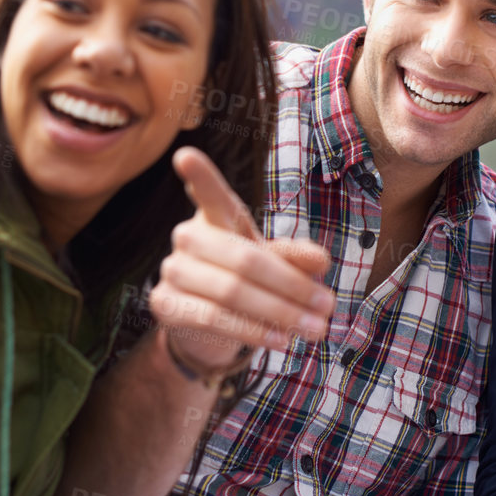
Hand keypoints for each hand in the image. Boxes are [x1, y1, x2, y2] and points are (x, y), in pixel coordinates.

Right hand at [150, 147, 333, 364]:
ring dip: (280, 313)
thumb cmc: (245, 279)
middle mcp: (188, 238)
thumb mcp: (274, 262)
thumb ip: (295, 257)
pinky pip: (215, 318)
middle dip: (292, 285)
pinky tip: (280, 339)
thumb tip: (321, 261)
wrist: (205, 324)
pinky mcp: (166, 305)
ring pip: (232, 292)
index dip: (199, 176)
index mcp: (216, 216)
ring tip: (315, 328)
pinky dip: (253, 331)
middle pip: (244, 259)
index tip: (186, 156)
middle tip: (329, 306)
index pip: (209, 194)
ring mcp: (173, 271)